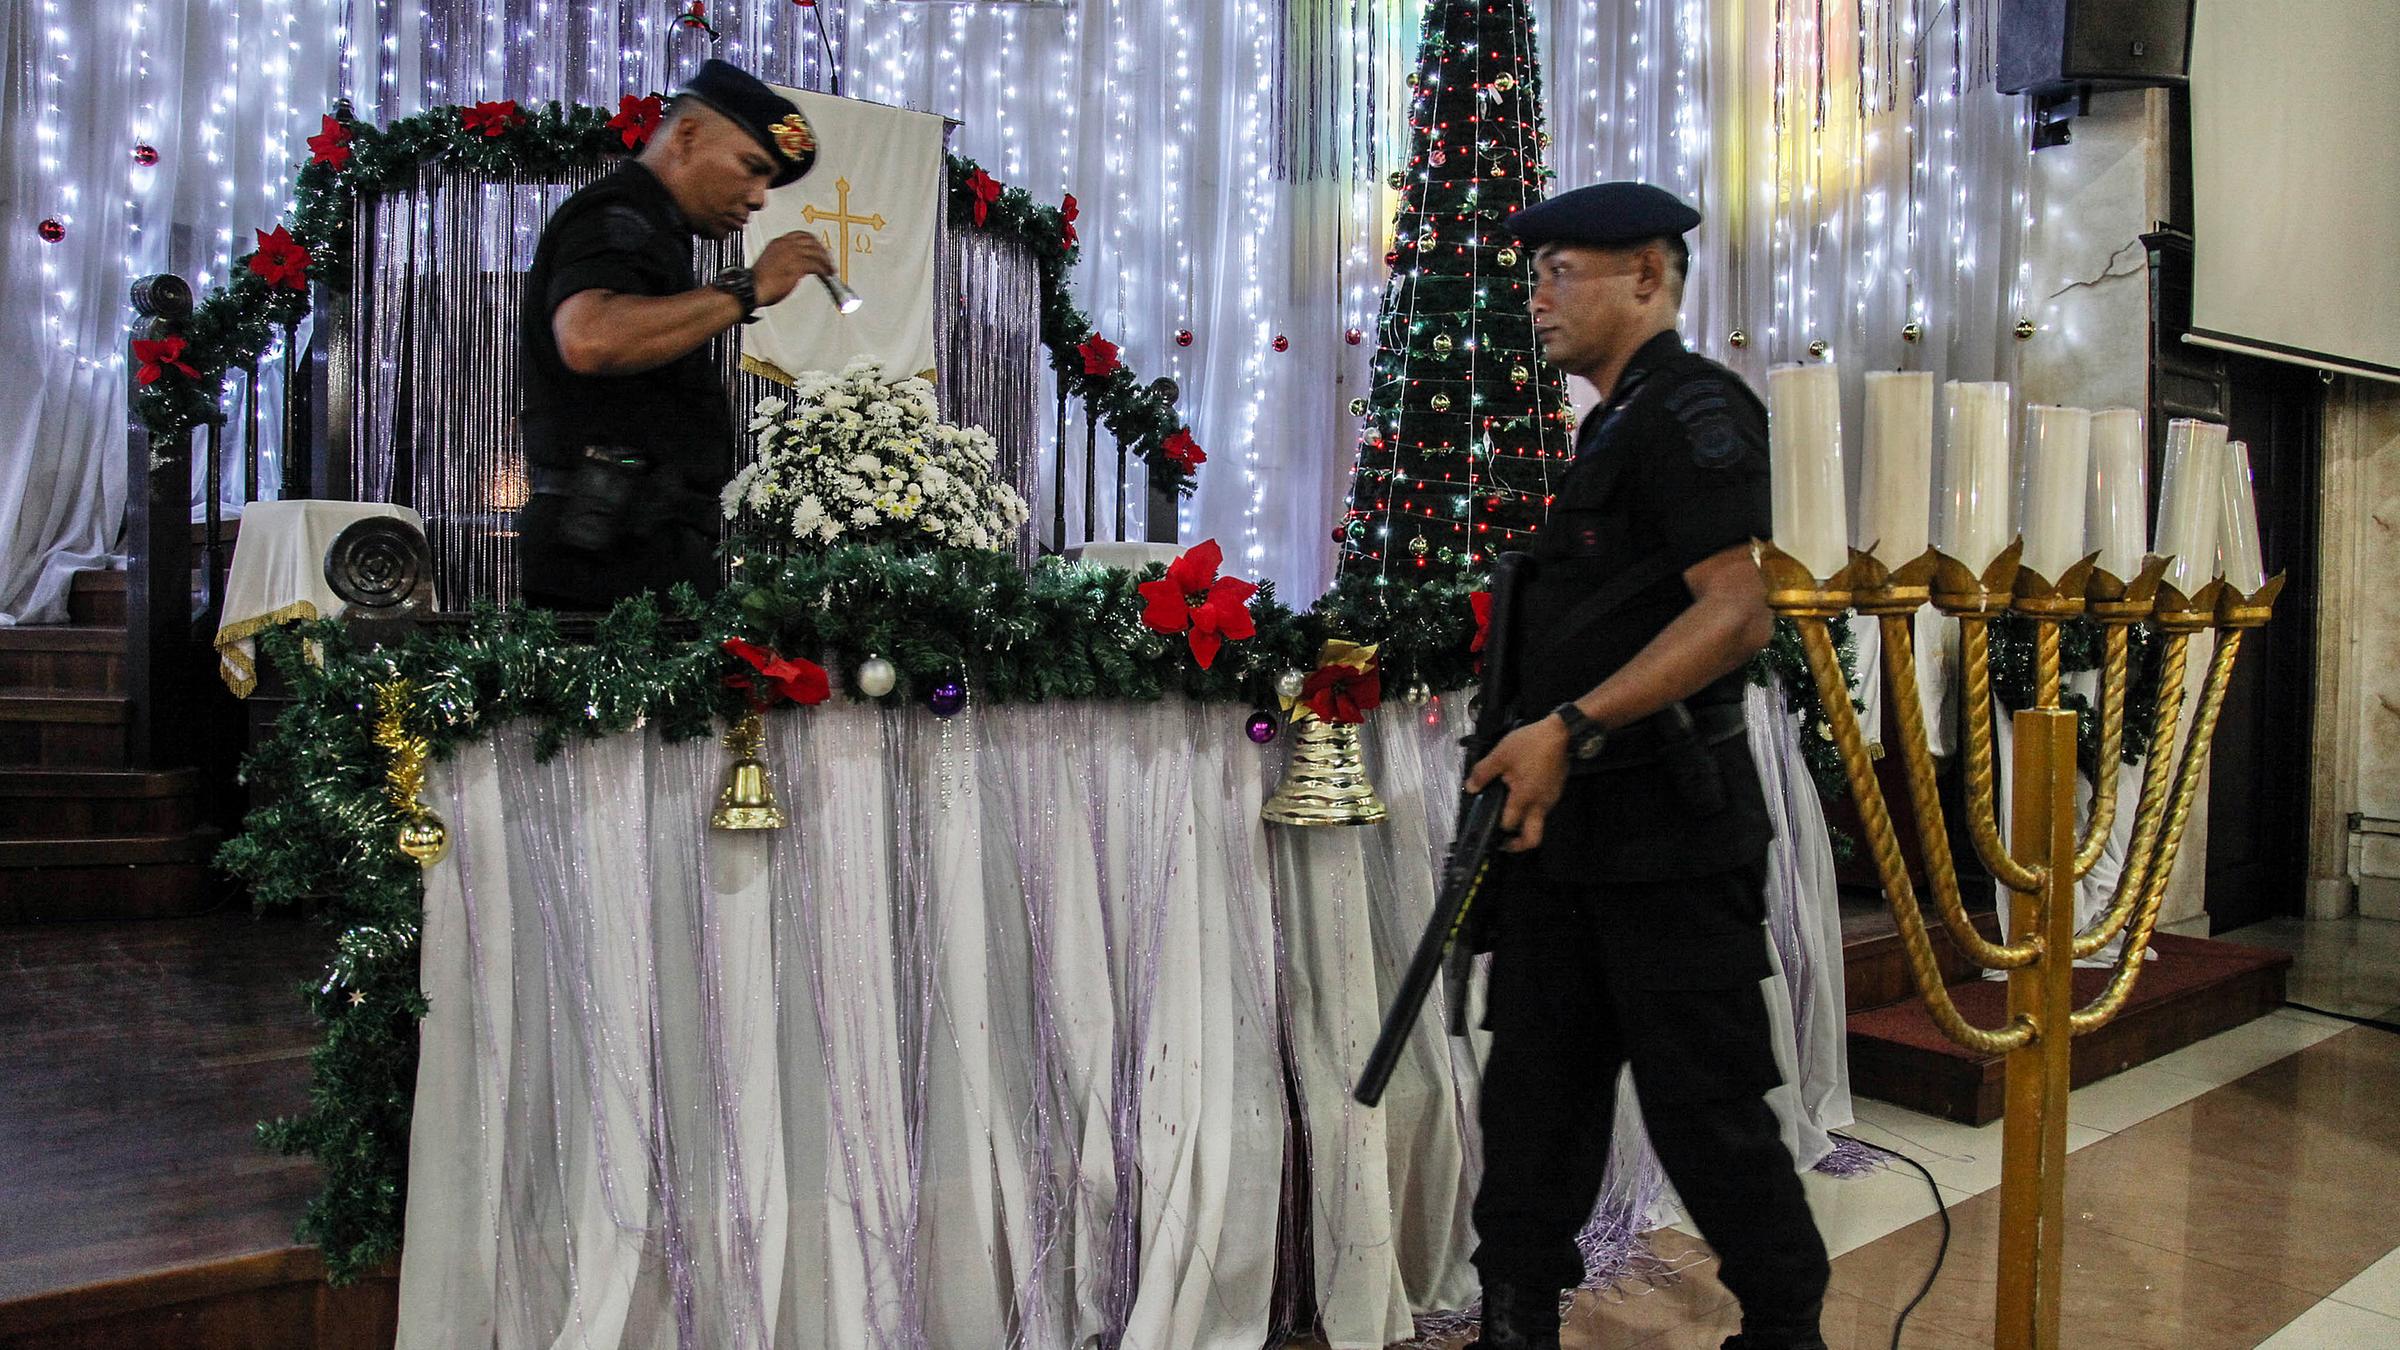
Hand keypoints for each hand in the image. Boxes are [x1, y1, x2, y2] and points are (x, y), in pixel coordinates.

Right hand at [753, 230, 835, 305]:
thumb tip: (795, 264)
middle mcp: (786, 245)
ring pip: (816, 252)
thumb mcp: (771, 263)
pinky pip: (816, 265)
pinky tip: (826, 275)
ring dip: (826, 261)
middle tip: (828, 260)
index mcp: (778, 243)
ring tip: (829, 269)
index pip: (801, 235)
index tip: (818, 249)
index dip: (813, 242)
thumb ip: (784, 259)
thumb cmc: (758, 281)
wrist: (752, 287)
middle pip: (812, 241)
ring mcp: (792, 254)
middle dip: (822, 250)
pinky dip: (824, 270)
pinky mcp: (797, 265)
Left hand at [1464, 716, 1570, 851]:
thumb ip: (1483, 773)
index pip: (1510, 825)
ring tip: (1509, 812)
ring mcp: (1551, 800)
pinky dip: (1532, 810)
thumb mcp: (1501, 755)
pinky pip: (1543, 809)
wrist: (1562, 733)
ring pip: (1539, 823)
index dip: (1498, 828)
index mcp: (1524, 798)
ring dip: (1525, 825)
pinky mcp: (1556, 792)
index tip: (1487, 828)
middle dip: (1518, 845)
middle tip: (1505, 843)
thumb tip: (1470, 788)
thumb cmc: (1530, 744)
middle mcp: (1540, 805)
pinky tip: (1522, 795)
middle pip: (1533, 838)